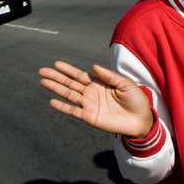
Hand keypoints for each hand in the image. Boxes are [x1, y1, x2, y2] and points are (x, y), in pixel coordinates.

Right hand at [39, 61, 153, 138]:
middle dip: (56, 77)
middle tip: (42, 71)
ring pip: (68, 94)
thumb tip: (93, 67)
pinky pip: (73, 111)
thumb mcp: (125, 84)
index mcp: (100, 83)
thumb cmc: (136, 99)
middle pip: (70, 83)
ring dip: (56, 88)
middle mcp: (91, 93)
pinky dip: (62, 107)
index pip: (80, 75)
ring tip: (43, 81)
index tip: (56, 64)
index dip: (68, 69)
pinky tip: (52, 101)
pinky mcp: (90, 117)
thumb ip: (109, 76)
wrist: (141, 119)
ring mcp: (89, 105)